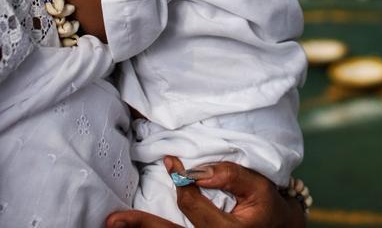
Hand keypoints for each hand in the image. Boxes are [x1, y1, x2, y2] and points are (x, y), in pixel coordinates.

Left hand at [105, 158, 305, 227]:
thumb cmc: (268, 208)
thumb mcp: (259, 187)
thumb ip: (230, 176)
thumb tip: (196, 171)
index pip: (192, 204)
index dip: (180, 180)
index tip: (171, 160)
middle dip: (142, 226)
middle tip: (113, 221)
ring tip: (115, 225)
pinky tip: (136, 227)